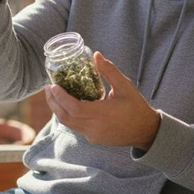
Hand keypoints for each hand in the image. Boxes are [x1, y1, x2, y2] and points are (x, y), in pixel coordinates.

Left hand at [44, 51, 160, 149]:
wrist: (145, 131)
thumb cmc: (136, 107)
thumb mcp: (125, 86)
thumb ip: (109, 71)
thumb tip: (95, 55)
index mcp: (102, 114)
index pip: (74, 108)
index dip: (60, 98)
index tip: (53, 86)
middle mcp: (94, 127)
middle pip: (65, 117)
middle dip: (53, 103)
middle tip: (48, 88)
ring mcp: (93, 135)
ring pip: (68, 124)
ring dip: (58, 110)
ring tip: (54, 95)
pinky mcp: (93, 138)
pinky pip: (75, 127)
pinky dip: (68, 116)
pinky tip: (68, 105)